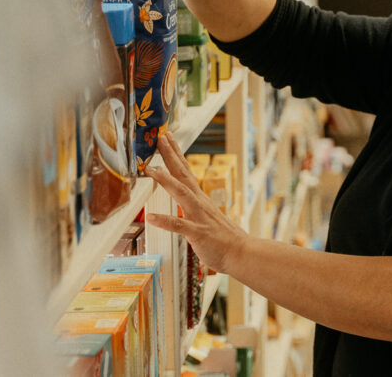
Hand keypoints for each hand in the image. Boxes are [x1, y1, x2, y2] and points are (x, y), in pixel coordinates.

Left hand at [144, 133, 249, 273]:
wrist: (241, 253)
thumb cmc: (223, 239)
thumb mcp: (206, 218)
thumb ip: (195, 208)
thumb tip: (186, 201)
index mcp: (200, 199)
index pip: (186, 172)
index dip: (176, 154)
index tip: (168, 138)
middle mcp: (200, 203)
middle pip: (183, 175)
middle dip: (170, 156)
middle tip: (160, 138)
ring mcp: (199, 217)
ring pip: (181, 194)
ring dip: (166, 181)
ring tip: (150, 169)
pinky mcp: (198, 233)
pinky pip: (179, 225)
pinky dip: (165, 220)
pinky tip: (151, 217)